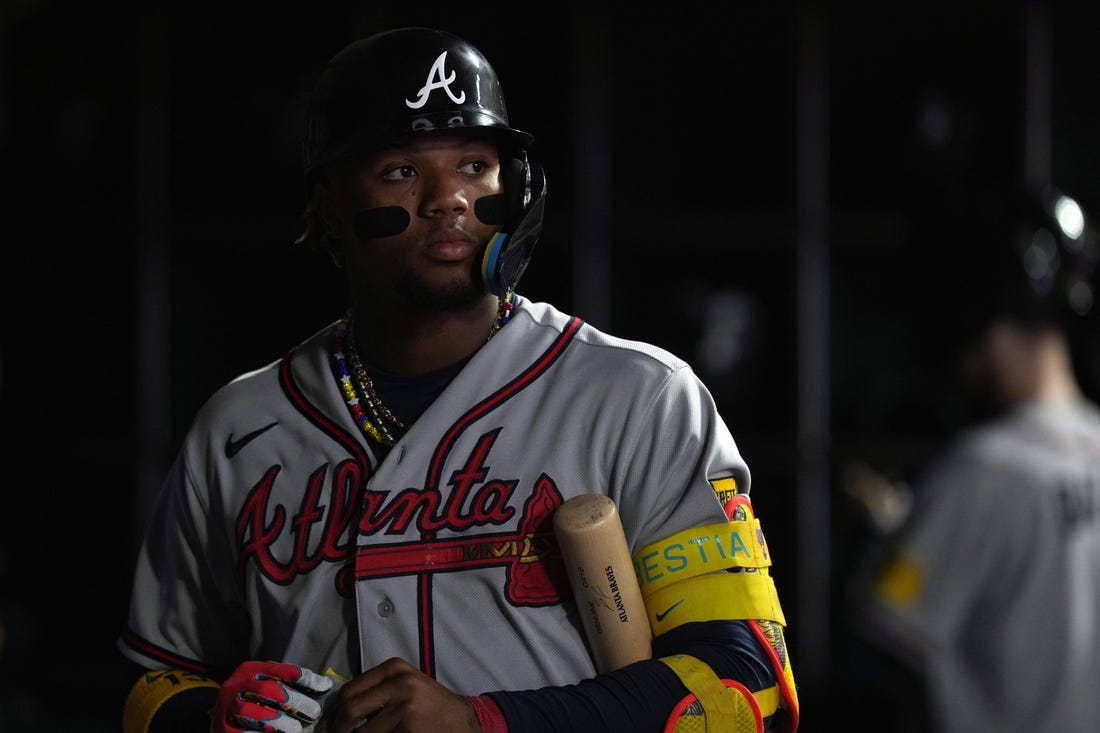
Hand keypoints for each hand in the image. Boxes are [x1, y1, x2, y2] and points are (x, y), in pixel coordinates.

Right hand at [211, 660, 333, 732]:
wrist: (225, 717)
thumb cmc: (255, 700)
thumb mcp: (268, 685)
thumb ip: (288, 684)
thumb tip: (324, 685)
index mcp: (250, 670)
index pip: (281, 670)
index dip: (305, 678)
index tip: (324, 686)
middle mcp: (236, 685)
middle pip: (269, 690)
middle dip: (295, 701)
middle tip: (314, 712)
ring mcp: (228, 707)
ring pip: (254, 712)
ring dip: (279, 721)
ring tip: (296, 729)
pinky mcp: (225, 728)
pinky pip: (245, 731)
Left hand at [316, 657, 478, 732]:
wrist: (463, 721)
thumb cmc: (429, 707)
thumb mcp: (404, 688)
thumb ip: (376, 692)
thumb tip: (336, 712)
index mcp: (393, 668)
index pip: (348, 690)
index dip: (333, 713)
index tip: (327, 727)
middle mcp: (398, 680)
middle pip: (349, 709)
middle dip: (336, 729)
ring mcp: (404, 702)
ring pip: (360, 731)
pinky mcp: (408, 723)